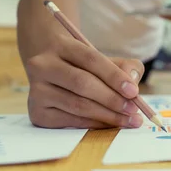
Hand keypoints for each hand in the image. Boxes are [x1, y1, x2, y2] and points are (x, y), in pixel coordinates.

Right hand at [25, 35, 144, 128]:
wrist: (51, 72)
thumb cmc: (84, 66)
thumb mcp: (104, 59)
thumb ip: (125, 66)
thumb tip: (132, 81)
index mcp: (62, 46)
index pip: (90, 59)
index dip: (114, 75)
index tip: (134, 91)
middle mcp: (43, 66)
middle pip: (82, 83)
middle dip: (112, 99)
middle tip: (133, 110)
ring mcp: (37, 90)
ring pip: (77, 105)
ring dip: (107, 115)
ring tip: (128, 120)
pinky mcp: (37, 112)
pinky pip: (69, 121)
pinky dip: (93, 124)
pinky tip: (109, 124)